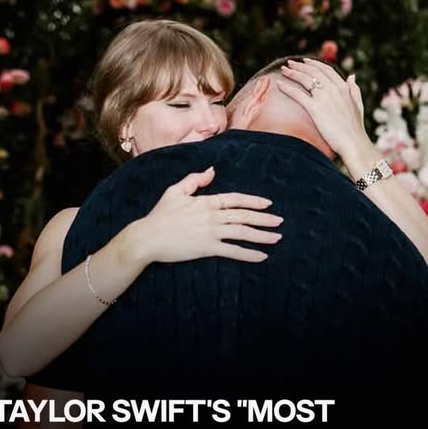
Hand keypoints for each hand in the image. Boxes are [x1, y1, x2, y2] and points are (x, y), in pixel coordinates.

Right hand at [130, 167, 282, 264]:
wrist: (147, 237)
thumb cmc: (159, 215)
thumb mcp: (175, 191)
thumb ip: (195, 180)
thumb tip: (212, 171)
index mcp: (205, 202)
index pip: (235, 199)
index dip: (253, 201)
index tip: (268, 204)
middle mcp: (212, 216)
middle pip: (244, 216)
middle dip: (265, 219)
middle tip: (280, 222)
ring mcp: (211, 232)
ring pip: (243, 232)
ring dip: (262, 236)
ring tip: (277, 238)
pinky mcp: (207, 248)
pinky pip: (233, 251)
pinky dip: (249, 254)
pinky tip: (262, 256)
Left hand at [276, 58, 373, 158]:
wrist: (353, 142)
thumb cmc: (355, 128)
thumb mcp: (358, 105)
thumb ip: (354, 89)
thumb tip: (352, 76)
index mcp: (343, 87)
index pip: (326, 70)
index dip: (314, 64)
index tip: (305, 61)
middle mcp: (333, 89)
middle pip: (313, 72)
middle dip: (300, 66)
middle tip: (289, 63)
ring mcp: (324, 98)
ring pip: (305, 79)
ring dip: (292, 72)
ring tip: (283, 70)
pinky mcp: (315, 109)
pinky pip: (298, 94)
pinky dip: (287, 87)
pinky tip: (278, 84)